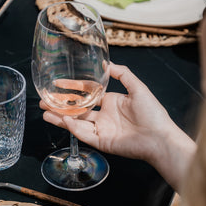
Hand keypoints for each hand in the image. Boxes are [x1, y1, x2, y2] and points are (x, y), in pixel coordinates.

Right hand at [41, 63, 193, 165]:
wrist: (161, 138)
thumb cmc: (153, 113)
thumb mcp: (138, 88)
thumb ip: (122, 73)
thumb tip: (107, 63)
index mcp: (110, 102)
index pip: (86, 94)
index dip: (71, 88)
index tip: (57, 83)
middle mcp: (103, 115)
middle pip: (77, 109)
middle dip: (60, 105)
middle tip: (44, 100)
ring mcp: (101, 129)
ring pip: (76, 122)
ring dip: (60, 117)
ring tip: (44, 110)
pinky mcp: (102, 142)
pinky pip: (84, 134)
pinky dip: (73, 127)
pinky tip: (63, 119)